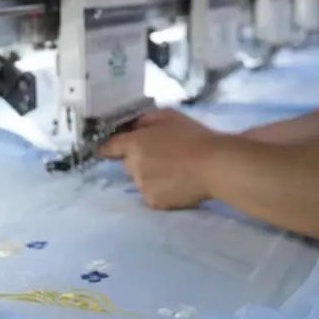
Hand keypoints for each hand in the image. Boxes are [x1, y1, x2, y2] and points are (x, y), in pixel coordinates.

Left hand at [99, 109, 223, 209]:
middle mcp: (134, 165)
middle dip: (140, 160)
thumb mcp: (169, 116)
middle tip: (163, 157)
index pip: (110, 147)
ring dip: (151, 176)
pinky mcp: (154, 201)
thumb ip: (146, 120)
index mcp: (135, 143)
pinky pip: (152, 194)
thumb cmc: (193, 137)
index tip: (104, 151)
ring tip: (174, 171)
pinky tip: (177, 184)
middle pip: (129, 163)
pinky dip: (160, 190)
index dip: (107, 148)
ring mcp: (143, 186)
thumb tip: (134, 126)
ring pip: (141, 180)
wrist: (214, 165)